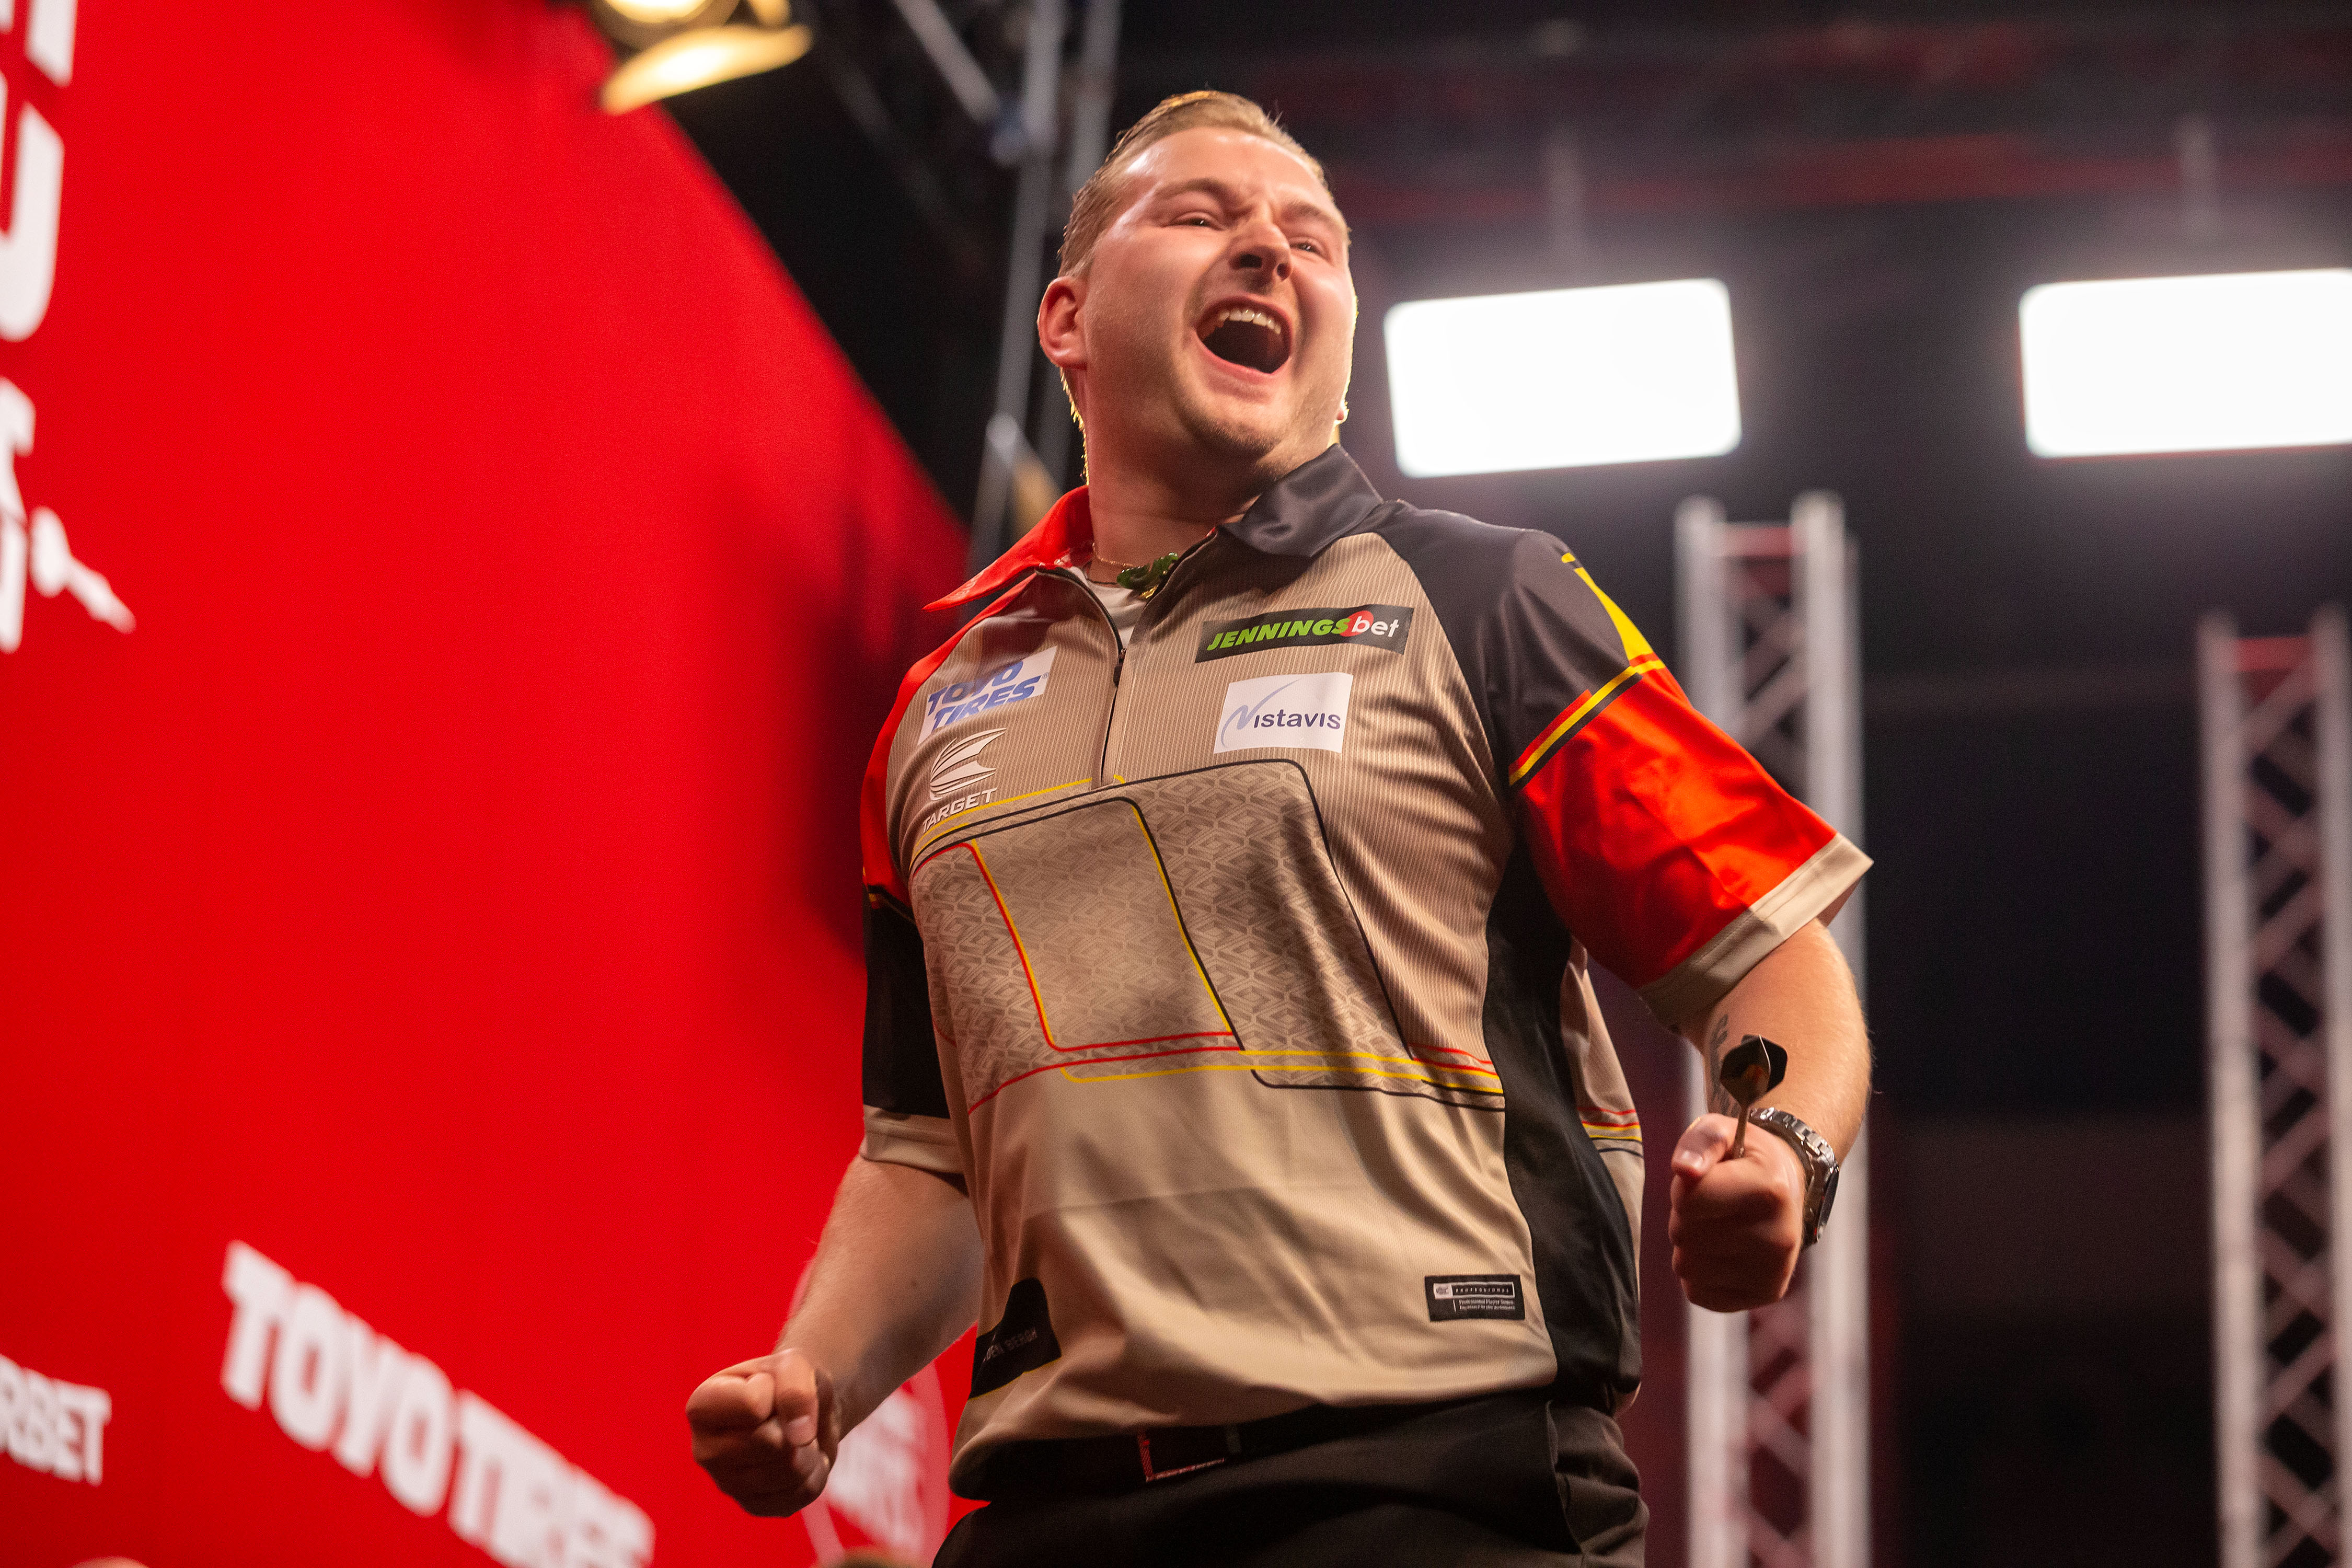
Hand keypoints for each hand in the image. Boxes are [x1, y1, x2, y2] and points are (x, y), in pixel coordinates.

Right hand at [686, 1350, 837, 1516]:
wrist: (801, 1410)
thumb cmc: (786, 1383)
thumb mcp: (793, 1364)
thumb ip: (795, 1388)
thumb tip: (800, 1438)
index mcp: (701, 1406)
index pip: (753, 1404)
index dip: (776, 1390)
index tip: (769, 1387)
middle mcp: (704, 1450)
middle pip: (772, 1442)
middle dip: (795, 1424)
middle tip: (787, 1416)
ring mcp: (727, 1484)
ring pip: (790, 1470)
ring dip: (809, 1448)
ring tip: (794, 1436)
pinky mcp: (754, 1506)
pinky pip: (802, 1493)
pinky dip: (815, 1472)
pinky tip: (799, 1458)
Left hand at [1669, 1112, 1803, 1311]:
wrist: (1785, 1186)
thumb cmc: (1742, 1157)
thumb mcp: (1720, 1131)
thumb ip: (1698, 1143)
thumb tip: (1685, 1171)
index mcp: (1770, 1189)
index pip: (1689, 1201)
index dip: (1683, 1188)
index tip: (1702, 1179)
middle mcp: (1779, 1235)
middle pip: (1684, 1235)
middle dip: (1685, 1217)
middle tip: (1711, 1204)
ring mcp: (1775, 1270)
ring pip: (1687, 1267)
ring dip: (1690, 1246)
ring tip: (1717, 1225)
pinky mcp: (1765, 1293)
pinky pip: (1698, 1292)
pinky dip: (1699, 1274)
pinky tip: (1721, 1252)